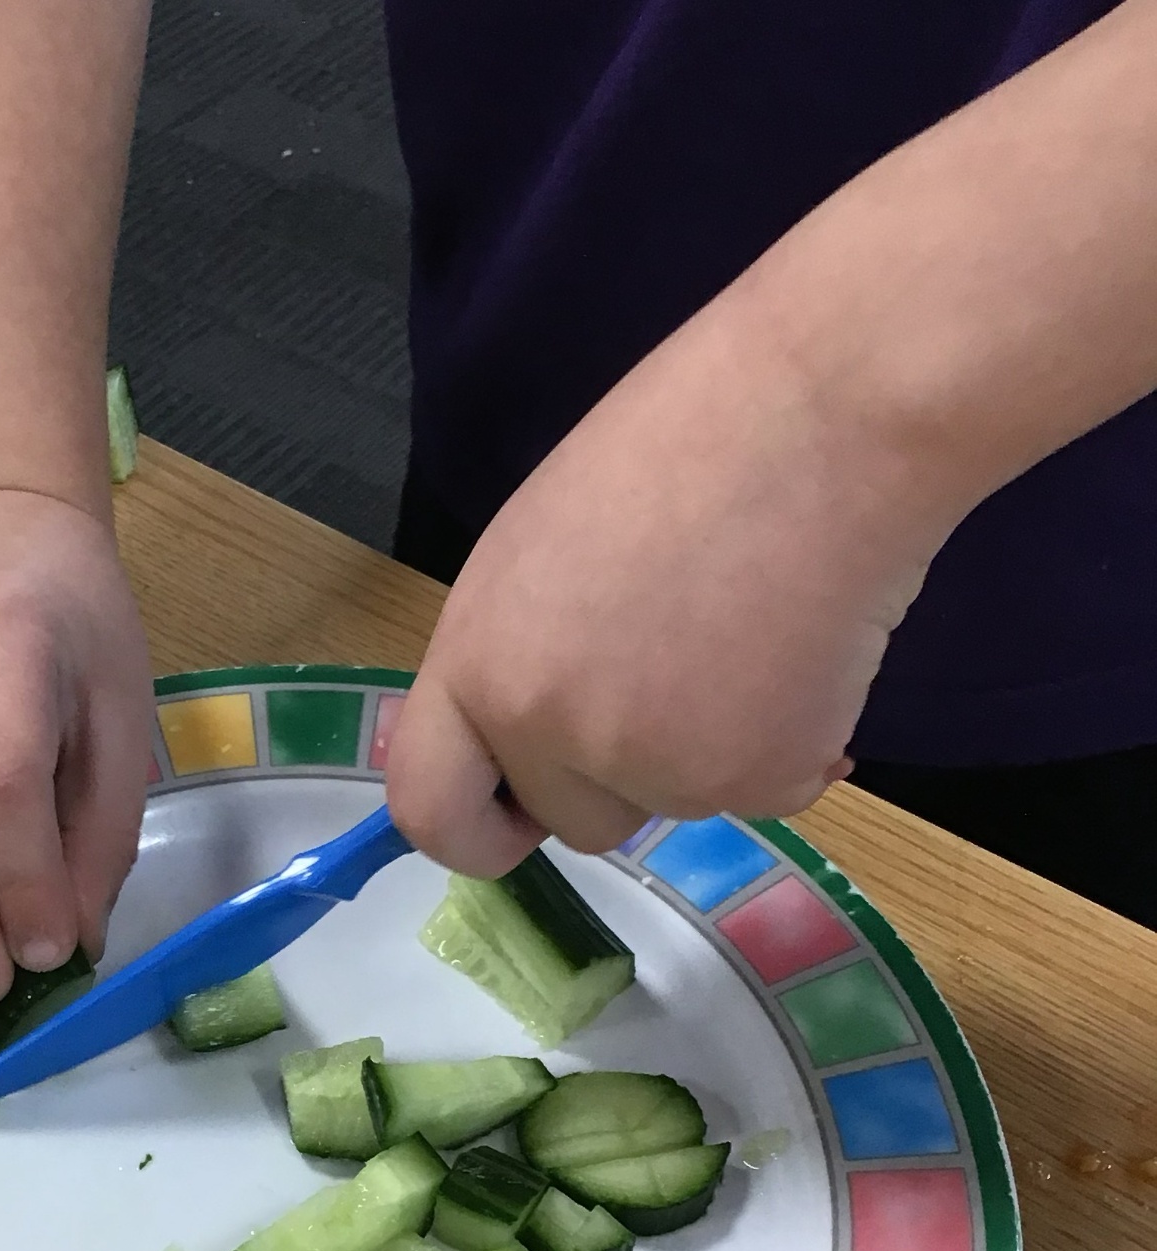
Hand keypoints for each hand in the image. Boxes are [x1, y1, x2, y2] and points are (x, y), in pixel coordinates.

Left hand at [385, 297, 939, 875]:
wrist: (830, 412)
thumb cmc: (688, 441)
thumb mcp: (544, 551)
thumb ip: (521, 657)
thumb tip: (532, 736)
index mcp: (480, 662)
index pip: (428, 807)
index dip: (474, 829)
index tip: (517, 817)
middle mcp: (549, 728)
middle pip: (575, 818)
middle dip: (621, 776)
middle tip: (680, 667)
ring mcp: (653, 763)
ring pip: (674, 804)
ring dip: (710, 749)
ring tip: (749, 625)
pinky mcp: (757, 778)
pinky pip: (770, 792)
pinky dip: (796, 742)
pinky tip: (809, 644)